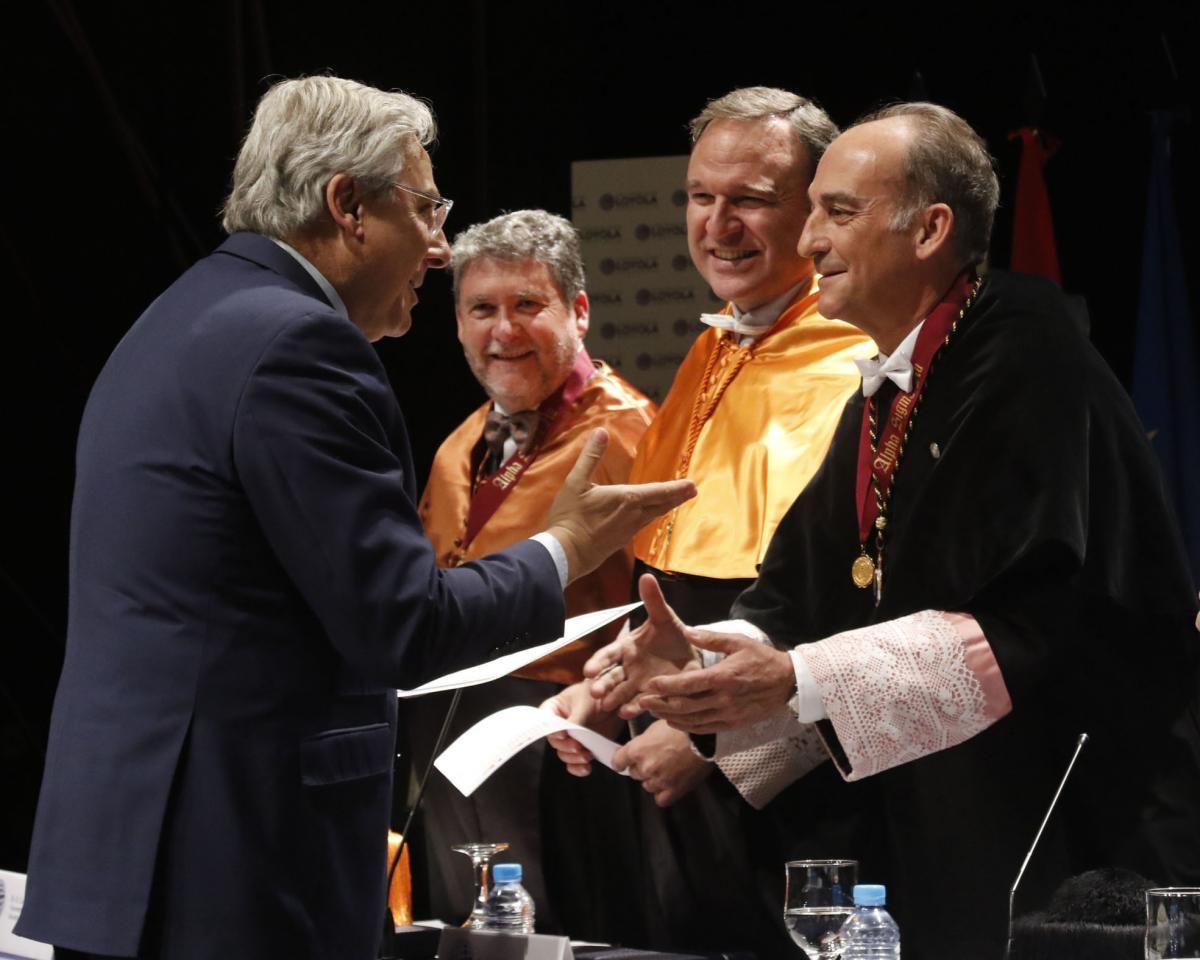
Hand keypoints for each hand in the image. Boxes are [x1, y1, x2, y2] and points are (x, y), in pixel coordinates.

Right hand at [541, 681, 622, 776]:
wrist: (615, 701)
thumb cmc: (595, 694)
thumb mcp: (585, 702)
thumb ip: (576, 718)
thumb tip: (568, 733)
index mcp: (554, 709)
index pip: (544, 722)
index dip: (551, 730)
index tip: (563, 734)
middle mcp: (559, 726)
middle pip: (554, 742)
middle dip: (566, 746)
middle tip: (577, 745)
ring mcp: (570, 738)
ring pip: (564, 754)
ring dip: (574, 758)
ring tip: (586, 755)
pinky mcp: (582, 748)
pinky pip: (574, 764)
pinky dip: (579, 768)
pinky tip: (586, 768)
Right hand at [545, 430, 694, 581]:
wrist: (566, 553)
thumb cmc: (570, 517)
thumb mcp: (575, 482)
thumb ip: (590, 456)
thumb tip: (600, 432)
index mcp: (627, 499)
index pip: (659, 491)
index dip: (677, 488)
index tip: (692, 485)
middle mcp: (633, 516)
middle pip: (661, 505)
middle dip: (677, 497)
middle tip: (692, 491)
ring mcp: (628, 531)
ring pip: (653, 516)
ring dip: (666, 507)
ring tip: (675, 501)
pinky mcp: (621, 541)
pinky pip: (642, 525)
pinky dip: (651, 517)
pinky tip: (648, 517)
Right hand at [583, 574, 699, 717]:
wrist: (690, 655)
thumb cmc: (671, 636)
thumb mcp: (665, 618)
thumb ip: (654, 601)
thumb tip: (647, 576)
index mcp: (627, 648)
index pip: (608, 655)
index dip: (598, 662)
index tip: (588, 671)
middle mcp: (628, 668)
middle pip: (610, 677)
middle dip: (602, 685)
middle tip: (595, 692)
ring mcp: (637, 684)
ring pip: (620, 693)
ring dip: (613, 699)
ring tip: (608, 706)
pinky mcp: (650, 696)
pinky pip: (640, 703)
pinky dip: (634, 707)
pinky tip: (628, 711)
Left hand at [612, 720, 712, 806]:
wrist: (705, 737)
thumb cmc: (682, 728)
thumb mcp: (655, 726)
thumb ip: (641, 740)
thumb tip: (634, 747)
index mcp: (637, 749)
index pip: (617, 762)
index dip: (621, 760)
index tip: (624, 760)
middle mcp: (645, 767)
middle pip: (634, 773)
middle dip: (641, 767)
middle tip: (654, 758)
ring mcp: (660, 780)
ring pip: (647, 786)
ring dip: (653, 779)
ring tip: (665, 767)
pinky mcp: (674, 790)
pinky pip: (661, 799)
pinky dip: (664, 792)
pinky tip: (669, 782)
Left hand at [640, 630, 795, 733]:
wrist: (788, 682)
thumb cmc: (762, 658)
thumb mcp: (738, 641)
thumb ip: (710, 638)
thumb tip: (687, 631)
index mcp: (723, 677)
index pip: (687, 684)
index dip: (665, 686)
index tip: (649, 685)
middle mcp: (723, 699)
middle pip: (684, 706)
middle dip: (660, 704)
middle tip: (642, 701)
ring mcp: (728, 714)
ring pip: (692, 721)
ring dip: (670, 717)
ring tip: (653, 711)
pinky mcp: (732, 724)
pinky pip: (704, 729)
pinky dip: (686, 727)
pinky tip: (674, 722)